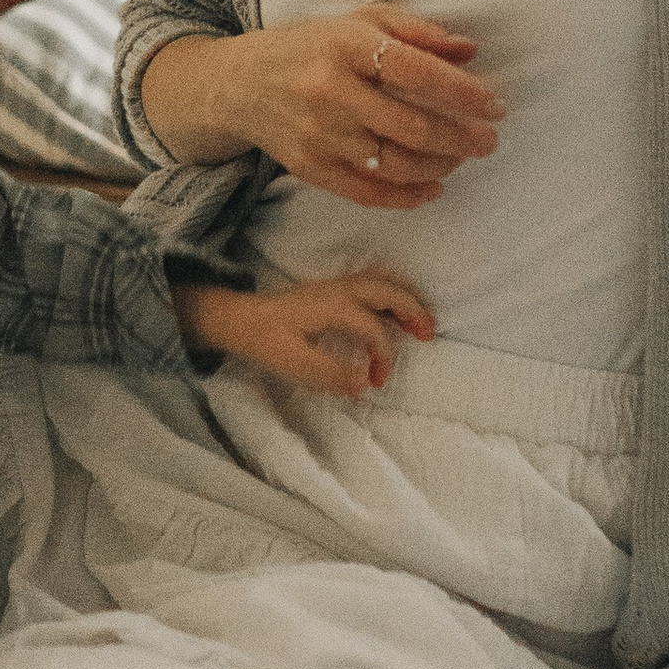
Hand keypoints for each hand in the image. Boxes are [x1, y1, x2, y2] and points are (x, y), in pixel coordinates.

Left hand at [176, 270, 435, 398]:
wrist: (239, 319)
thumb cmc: (265, 341)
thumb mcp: (294, 364)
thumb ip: (330, 375)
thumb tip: (363, 385)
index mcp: (332, 307)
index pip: (373, 328)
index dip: (383, 356)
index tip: (377, 382)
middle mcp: (338, 290)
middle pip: (387, 291)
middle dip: (413, 311)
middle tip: (429, 335)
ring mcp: (335, 287)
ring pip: (382, 282)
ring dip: (406, 300)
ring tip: (422, 324)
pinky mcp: (332, 290)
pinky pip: (372, 284)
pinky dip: (392, 295)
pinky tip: (396, 313)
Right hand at [233, 12, 503, 210]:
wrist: (238, 84)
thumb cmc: (310, 47)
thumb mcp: (359, 23)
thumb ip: (416, 32)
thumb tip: (470, 52)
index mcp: (346, 45)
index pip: (416, 71)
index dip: (462, 91)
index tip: (495, 104)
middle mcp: (330, 90)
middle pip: (411, 126)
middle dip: (461, 138)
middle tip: (489, 140)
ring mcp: (318, 134)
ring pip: (394, 164)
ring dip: (441, 166)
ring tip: (461, 157)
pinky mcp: (309, 168)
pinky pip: (367, 192)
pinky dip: (407, 196)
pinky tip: (433, 188)